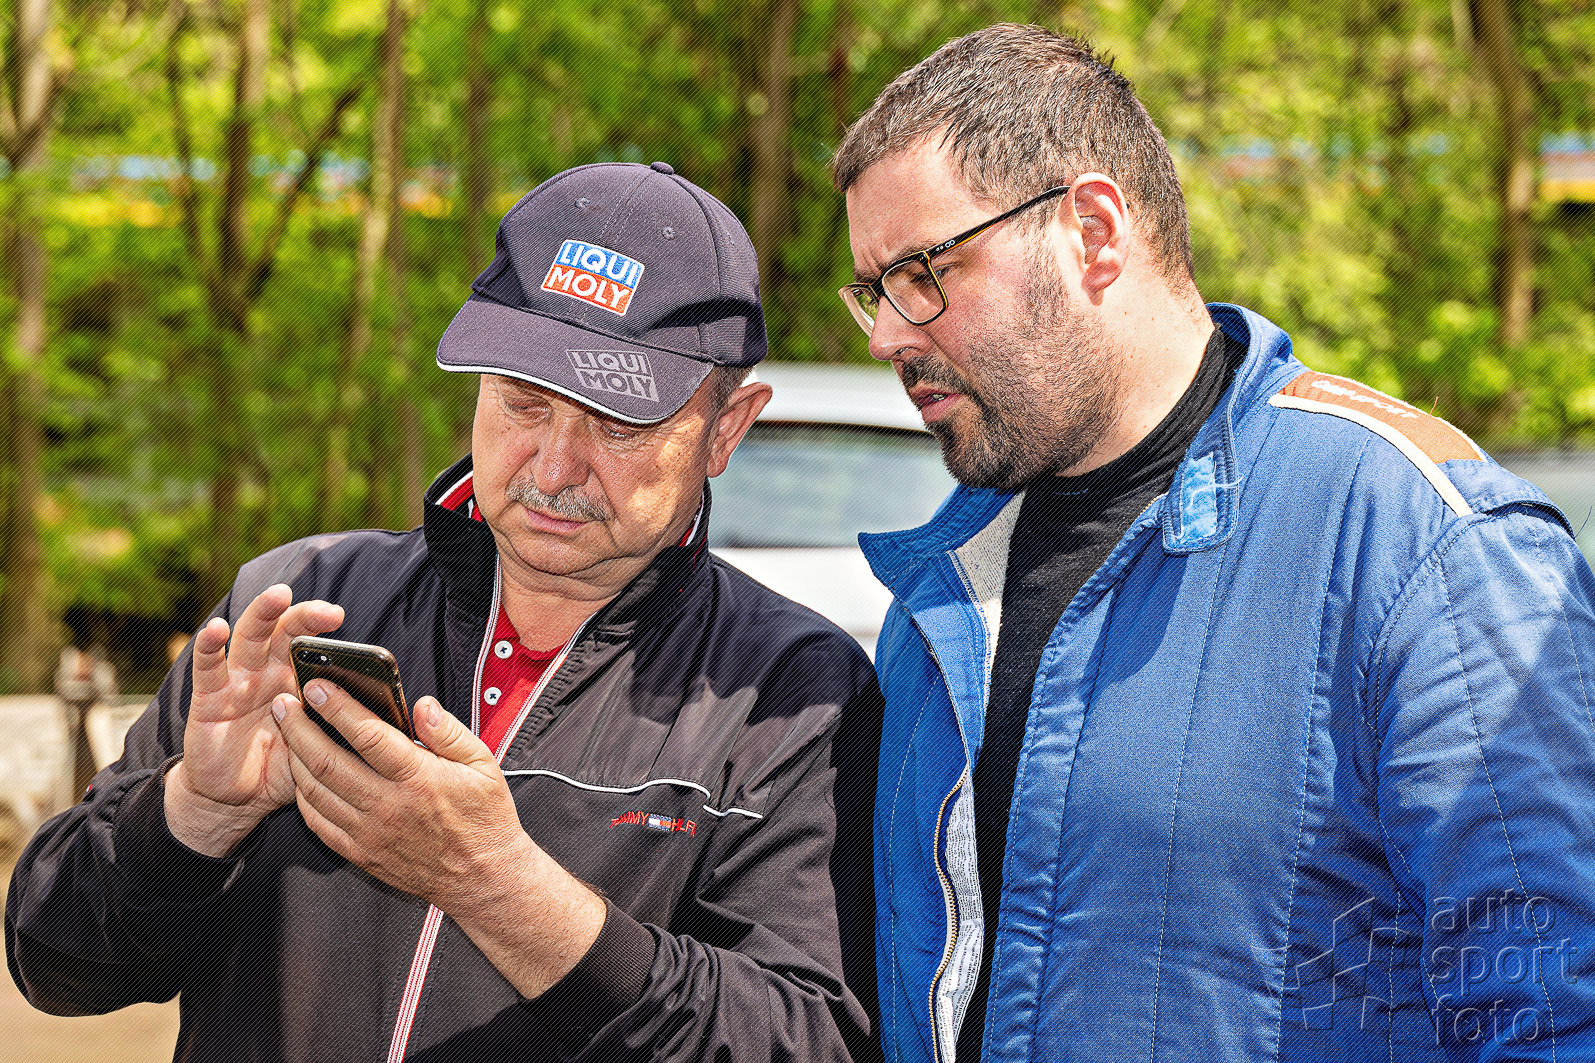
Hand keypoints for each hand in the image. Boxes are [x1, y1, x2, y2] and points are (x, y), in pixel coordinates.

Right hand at [165, 584, 344, 856]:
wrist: (238, 799)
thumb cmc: (282, 766)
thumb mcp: (316, 744)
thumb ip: (336, 726)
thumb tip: (381, 715)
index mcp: (295, 678)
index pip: (311, 642)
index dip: (326, 629)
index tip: (344, 621)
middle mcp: (267, 670)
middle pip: (284, 630)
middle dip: (305, 615)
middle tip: (329, 612)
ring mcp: (237, 681)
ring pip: (248, 637)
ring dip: (263, 613)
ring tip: (279, 595)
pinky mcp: (208, 699)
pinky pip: (208, 668)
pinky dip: (208, 646)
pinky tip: (216, 629)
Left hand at [274, 682, 604, 995]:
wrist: (481, 878)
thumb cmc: (484, 818)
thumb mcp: (483, 765)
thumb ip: (448, 731)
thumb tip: (421, 705)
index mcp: (419, 778)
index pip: (368, 735)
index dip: (337, 707)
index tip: (318, 686)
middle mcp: (388, 806)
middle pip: (327, 761)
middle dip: (299, 727)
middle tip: (283, 703)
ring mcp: (369, 832)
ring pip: (315, 790)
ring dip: (294, 757)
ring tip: (286, 730)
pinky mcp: (360, 852)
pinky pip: (318, 822)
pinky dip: (303, 794)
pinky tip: (300, 774)